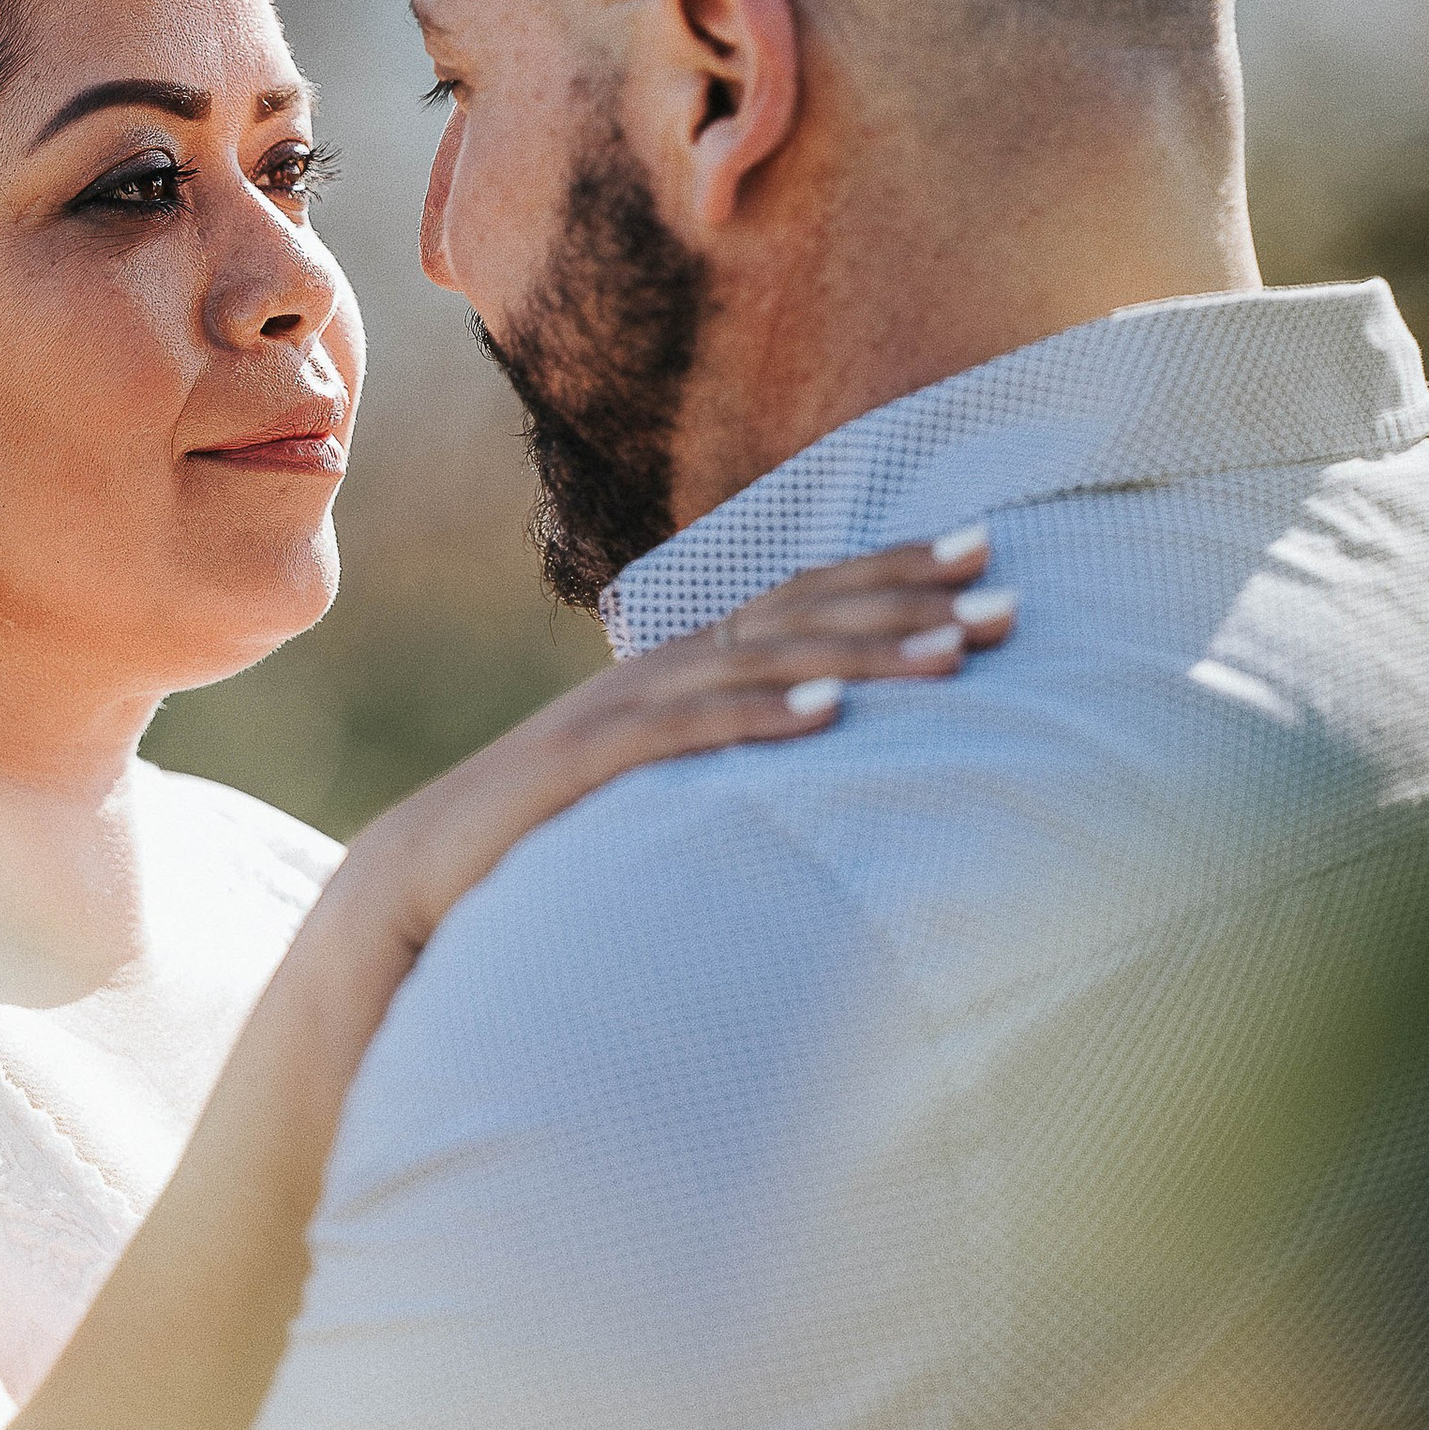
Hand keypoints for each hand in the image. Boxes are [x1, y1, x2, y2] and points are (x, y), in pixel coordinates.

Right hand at [348, 528, 1013, 973]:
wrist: (421, 877)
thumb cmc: (549, 836)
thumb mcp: (659, 783)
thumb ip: (727, 754)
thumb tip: (825, 754)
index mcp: (683, 666)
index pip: (802, 595)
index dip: (892, 569)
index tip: (985, 551)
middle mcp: (661, 668)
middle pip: (799, 611)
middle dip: (907, 599)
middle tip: (1007, 593)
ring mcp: (622, 709)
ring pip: (759, 659)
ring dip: (861, 652)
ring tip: (951, 654)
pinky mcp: (588, 762)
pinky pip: (686, 730)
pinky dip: (759, 714)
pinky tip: (829, 713)